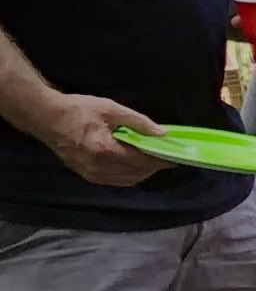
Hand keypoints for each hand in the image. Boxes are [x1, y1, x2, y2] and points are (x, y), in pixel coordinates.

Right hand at [32, 91, 165, 186]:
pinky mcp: (86, 175)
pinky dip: (128, 175)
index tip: (175, 156)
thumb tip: (163, 133)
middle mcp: (98, 168)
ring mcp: (91, 174)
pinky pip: (114, 181)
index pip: (142, 162)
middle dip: (153, 167)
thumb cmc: (77, 109)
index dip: (160, 161)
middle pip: (136, 174)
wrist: (45, 116)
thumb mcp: (110, 109)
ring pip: (126, 180)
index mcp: (105, 151)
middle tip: (164, 156)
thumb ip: (139, 122)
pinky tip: (134, 165)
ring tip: (152, 160)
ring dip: (142, 172)